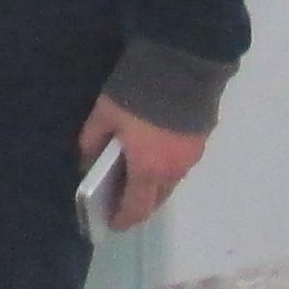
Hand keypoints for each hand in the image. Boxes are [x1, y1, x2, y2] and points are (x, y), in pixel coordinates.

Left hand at [74, 100, 208, 232]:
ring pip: (171, 182)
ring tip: (137, 174)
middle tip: (123, 199)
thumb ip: (92, 141)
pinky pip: (181, 164)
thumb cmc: (137, 95)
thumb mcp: (104, 115)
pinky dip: (167, 166)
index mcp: (147, 170)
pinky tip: (155, 152)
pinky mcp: (202, 140)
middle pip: (156, 200)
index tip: (113, 223)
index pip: (136, 208)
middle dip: (139, 204)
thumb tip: (86, 160)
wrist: (182, 66)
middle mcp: (173, 171)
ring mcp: (191, 157)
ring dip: (154, 184)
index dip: (123, 219)